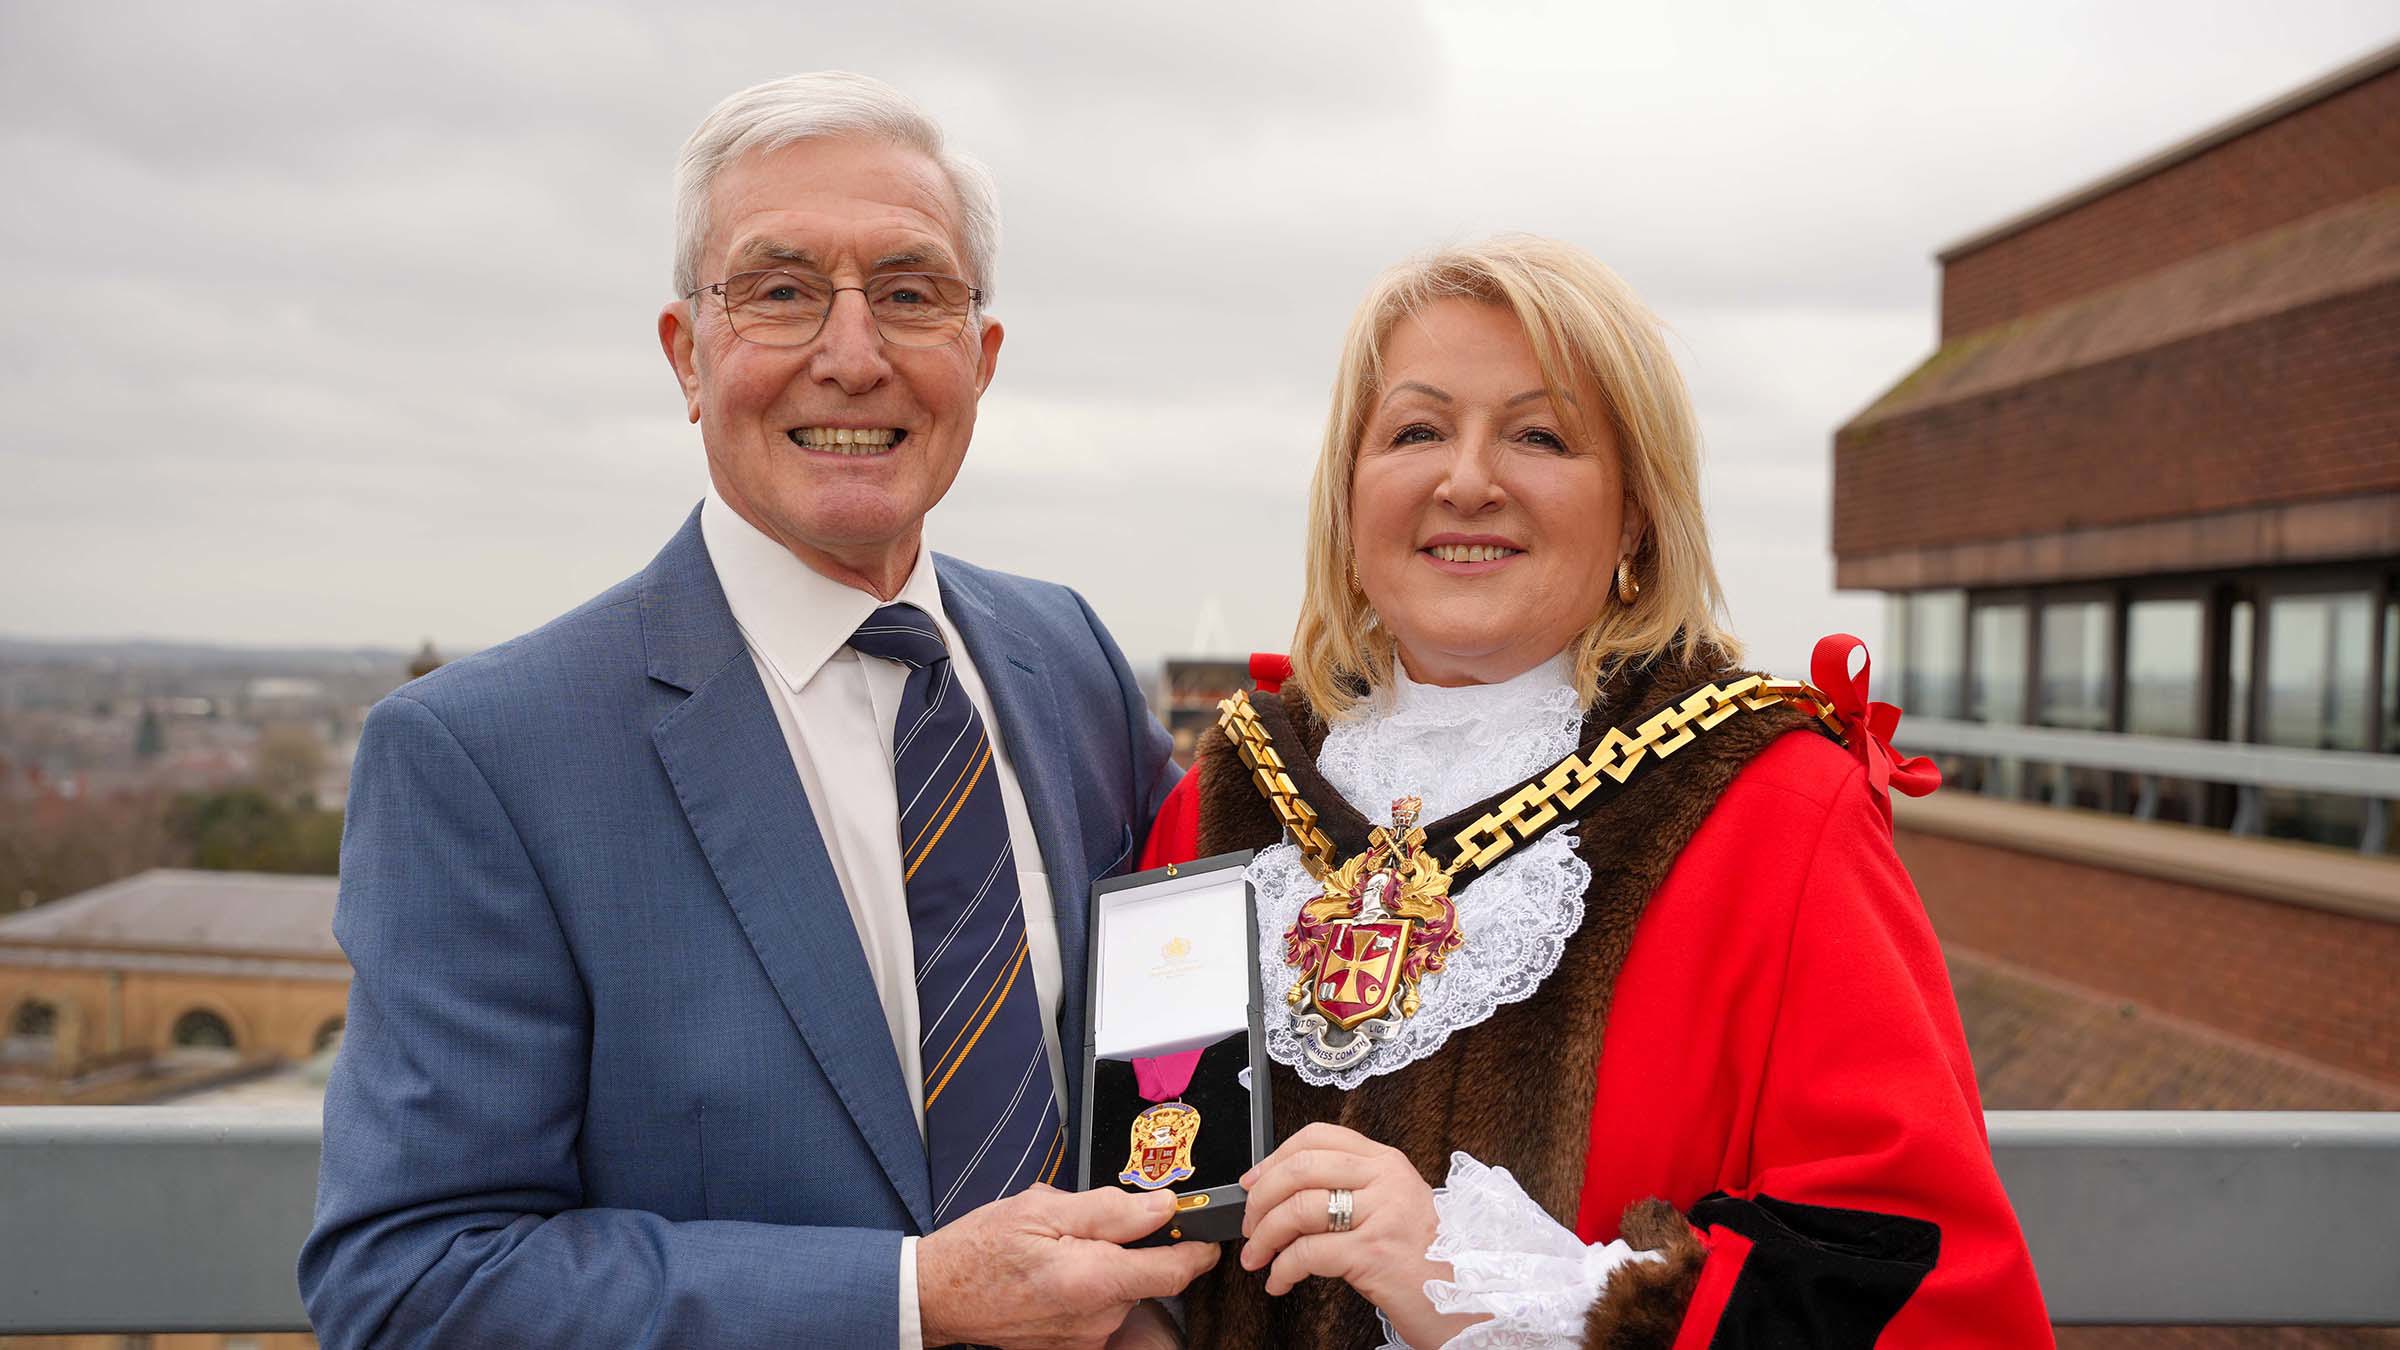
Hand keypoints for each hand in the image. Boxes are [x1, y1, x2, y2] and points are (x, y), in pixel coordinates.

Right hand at [917, 1183, 1219, 1348]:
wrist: (937, 1297)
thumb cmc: (980, 1250)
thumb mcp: (1042, 1208)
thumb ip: (1109, 1209)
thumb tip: (1162, 1205)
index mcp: (1092, 1280)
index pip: (1176, 1270)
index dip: (1197, 1246)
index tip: (1202, 1229)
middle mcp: (1096, 1318)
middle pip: (1147, 1276)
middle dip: (1130, 1246)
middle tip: (1086, 1224)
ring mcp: (1085, 1338)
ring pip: (1122, 1290)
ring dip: (1106, 1266)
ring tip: (1058, 1249)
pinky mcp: (1074, 1346)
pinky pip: (1101, 1309)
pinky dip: (1088, 1286)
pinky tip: (1053, 1274)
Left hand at [1237, 1122, 1483, 1347]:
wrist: (1470, 1301)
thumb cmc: (1426, 1260)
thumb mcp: (1394, 1209)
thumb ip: (1353, 1191)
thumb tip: (1286, 1192)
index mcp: (1387, 1163)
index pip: (1318, 1137)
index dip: (1274, 1158)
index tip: (1252, 1183)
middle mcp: (1385, 1180)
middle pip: (1300, 1167)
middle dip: (1261, 1199)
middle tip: (1248, 1226)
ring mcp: (1382, 1214)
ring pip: (1298, 1208)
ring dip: (1264, 1236)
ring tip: (1257, 1258)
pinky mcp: (1374, 1253)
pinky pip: (1308, 1253)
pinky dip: (1283, 1269)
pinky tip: (1280, 1282)